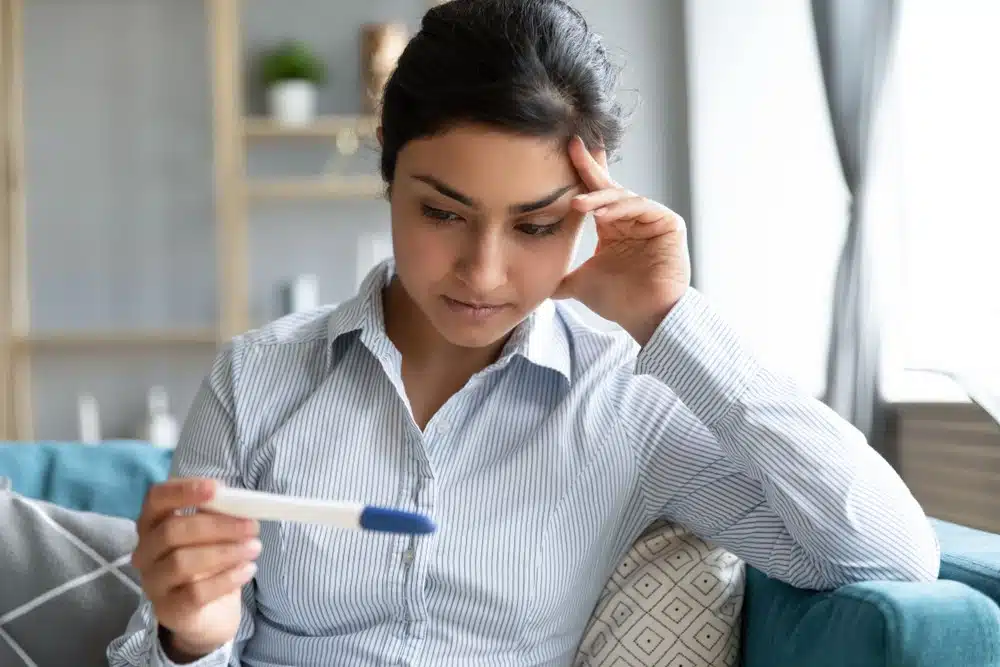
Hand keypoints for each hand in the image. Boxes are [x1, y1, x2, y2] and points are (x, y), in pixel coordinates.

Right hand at [131, 479, 259, 659]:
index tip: (217, 489)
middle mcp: (145, 551)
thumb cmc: (210, 562)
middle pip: (173, 530)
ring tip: (254, 548)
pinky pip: (195, 592)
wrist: (210, 611)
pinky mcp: (168, 608)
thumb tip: (238, 500)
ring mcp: (153, 581)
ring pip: (182, 561)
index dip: (184, 490)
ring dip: (225, 552)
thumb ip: (219, 514)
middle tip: (252, 526)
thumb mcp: (215, 533)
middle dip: (218, 525)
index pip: (157, 498)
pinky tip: (247, 570)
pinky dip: (226, 579)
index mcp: (154, 522)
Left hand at [555, 136, 690, 345]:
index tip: (562, 155)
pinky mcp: (668, 223)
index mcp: (612, 227)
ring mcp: (651, 219)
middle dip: (589, 166)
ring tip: (576, 204)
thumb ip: (558, 276)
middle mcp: (631, 219)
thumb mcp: (579, 283)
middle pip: (608, 186)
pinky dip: (620, 208)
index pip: (594, 195)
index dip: (580, 175)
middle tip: (573, 146)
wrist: (644, 318)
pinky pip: (642, 206)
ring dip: (599, 197)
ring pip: (622, 197)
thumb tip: (529, 280)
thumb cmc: (619, 302)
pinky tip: (600, 214)